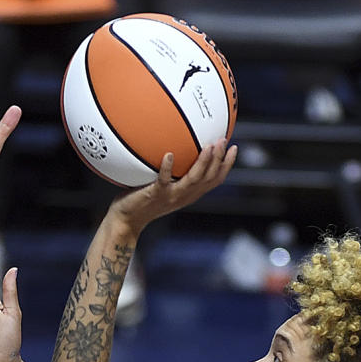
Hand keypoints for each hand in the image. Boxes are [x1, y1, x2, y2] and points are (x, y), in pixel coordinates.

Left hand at [112, 140, 236, 234]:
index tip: (234, 148)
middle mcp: (183, 196)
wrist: (126, 220)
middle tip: (224, 141)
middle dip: (219, 160)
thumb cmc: (141, 200)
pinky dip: (166, 168)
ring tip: (209, 146)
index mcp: (188, 194)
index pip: (213, 181)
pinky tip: (169, 154)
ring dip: (202, 163)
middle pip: (207, 179)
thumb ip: (171, 170)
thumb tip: (172, 144)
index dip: (226, 166)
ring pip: (192, 181)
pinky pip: (163, 181)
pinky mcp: (155, 195)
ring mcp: (170, 197)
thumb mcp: (161, 185)